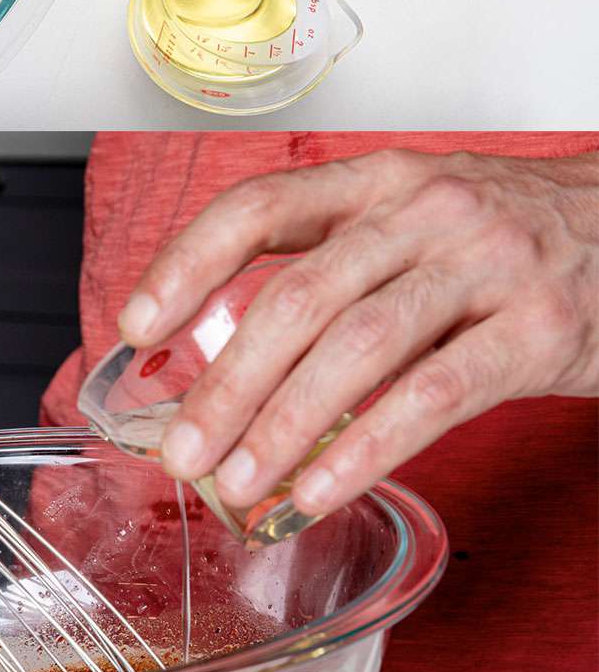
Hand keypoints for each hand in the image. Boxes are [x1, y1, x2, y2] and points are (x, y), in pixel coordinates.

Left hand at [117, 149, 598, 517]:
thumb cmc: (509, 235)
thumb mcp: (415, 218)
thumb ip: (332, 266)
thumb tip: (225, 351)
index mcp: (376, 181)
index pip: (258, 209)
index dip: (186, 265)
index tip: (137, 326)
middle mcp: (422, 212)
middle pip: (296, 297)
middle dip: (226, 383)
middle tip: (182, 450)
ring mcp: (482, 267)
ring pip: (355, 348)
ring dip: (282, 425)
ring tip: (236, 485)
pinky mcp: (534, 331)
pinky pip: (431, 397)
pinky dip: (365, 450)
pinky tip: (319, 490)